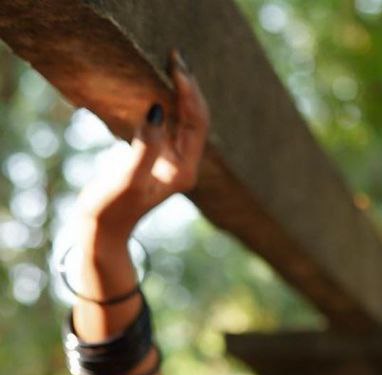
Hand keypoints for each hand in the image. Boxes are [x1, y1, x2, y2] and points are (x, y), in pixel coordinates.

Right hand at [73, 48, 209, 239]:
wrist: (104, 230)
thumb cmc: (113, 208)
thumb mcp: (128, 178)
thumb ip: (145, 146)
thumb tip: (159, 109)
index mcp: (184, 170)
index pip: (197, 123)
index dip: (189, 92)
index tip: (175, 66)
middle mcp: (184, 166)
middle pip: (196, 119)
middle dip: (189, 89)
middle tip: (175, 57)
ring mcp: (172, 163)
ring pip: (185, 121)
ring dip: (181, 94)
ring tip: (171, 66)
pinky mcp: (158, 159)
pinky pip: (171, 126)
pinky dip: (168, 104)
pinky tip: (159, 88)